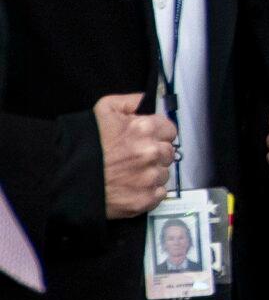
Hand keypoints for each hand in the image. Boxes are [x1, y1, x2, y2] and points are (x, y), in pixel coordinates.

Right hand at [96, 93, 176, 219]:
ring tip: (129, 173)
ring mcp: (149, 177)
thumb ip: (133, 102)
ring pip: (164, 173)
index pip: (170, 130)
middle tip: (134, 158)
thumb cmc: (84, 144)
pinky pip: (159, 193)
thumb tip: (149, 101)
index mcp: (144, 129)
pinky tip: (131, 186)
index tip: (147, 140)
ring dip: (151, 173)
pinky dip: (148, 191)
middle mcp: (151, 152)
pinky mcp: (145, 198)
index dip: (158, 135)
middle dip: (155, 154)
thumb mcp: (105, 109)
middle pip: (168, 152)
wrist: (68, 179)